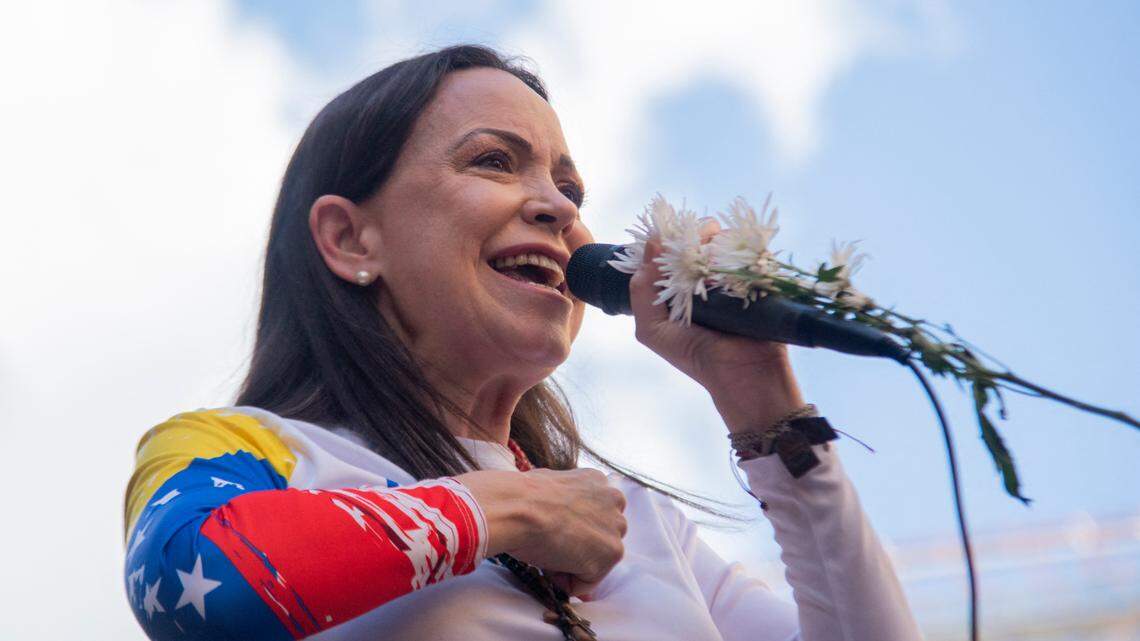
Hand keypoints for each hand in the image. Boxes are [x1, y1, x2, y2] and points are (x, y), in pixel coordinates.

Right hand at [455, 467, 626, 596]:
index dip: (569, 530)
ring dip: (571, 565)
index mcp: (597, 481)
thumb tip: (556, 519)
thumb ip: (563, 502)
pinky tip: (550, 565)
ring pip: (594, 560)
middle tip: (547, 545)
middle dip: (575, 548)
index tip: (550, 533)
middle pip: (598, 537)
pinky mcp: (612, 552)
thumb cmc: (520, 498)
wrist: (517, 509)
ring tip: (546, 552)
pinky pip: (587, 581)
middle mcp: (614, 499)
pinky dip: (567, 582)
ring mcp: (616, 527)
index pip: (592, 516)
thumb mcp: (546, 487)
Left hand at [628, 219, 804, 431]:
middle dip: (695, 234)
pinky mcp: (758, 277)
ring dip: (717, 239)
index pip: (668, 252)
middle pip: (697, 240)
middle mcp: (704, 280)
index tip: (667, 233)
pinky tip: (734, 254)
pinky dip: (743, 245)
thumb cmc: (695, 357)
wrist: (743, 376)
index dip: (666, 239)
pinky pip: (751, 250)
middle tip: (698, 238)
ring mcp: (732, 277)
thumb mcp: (653, 330)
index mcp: (677, 289)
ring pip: (724, 241)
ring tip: (714, 251)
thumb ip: (641, 291)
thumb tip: (651, 243)